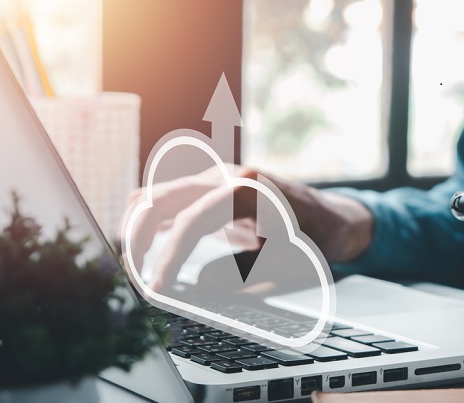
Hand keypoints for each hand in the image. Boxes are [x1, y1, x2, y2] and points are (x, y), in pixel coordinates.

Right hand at [125, 165, 372, 290]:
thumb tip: (194, 286)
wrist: (332, 218)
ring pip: (158, 194)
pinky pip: (170, 201)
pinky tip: (142, 250)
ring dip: (138, 227)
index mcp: (247, 189)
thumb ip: (240, 275)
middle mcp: (226, 176)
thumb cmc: (314, 240)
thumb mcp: (284, 264)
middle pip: (160, 197)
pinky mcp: (210, 192)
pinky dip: (151, 222)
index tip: (157, 288)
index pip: (191, 221)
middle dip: (138, 237)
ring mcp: (216, 180)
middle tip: (130, 277)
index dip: (169, 257)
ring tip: (131, 265)